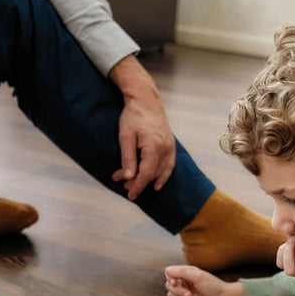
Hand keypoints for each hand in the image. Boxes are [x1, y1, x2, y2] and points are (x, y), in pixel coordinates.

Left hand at [109, 56, 175, 199]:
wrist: (146, 100)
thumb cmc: (133, 116)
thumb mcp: (125, 136)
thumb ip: (127, 159)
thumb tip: (129, 178)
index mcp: (154, 147)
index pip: (146, 174)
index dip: (137, 186)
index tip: (130, 195)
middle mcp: (166, 149)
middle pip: (152, 174)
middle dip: (138, 182)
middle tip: (123, 183)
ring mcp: (170, 147)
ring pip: (161, 172)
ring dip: (148, 180)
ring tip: (134, 183)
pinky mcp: (171, 145)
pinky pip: (169, 166)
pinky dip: (163, 176)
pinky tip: (157, 184)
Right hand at [165, 265, 246, 295]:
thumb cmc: (213, 285)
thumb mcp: (198, 276)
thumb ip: (182, 272)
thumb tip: (167, 270)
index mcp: (186, 271)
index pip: (169, 272)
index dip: (170, 278)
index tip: (176, 282)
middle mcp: (184, 279)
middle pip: (168, 284)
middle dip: (177, 290)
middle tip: (189, 293)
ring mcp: (184, 289)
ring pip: (171, 292)